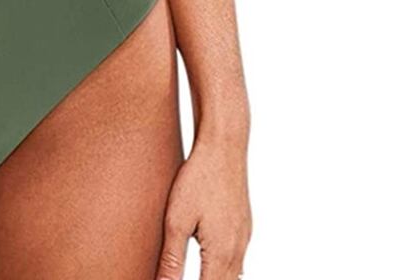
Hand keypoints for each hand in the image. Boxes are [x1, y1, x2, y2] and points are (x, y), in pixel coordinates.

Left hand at [156, 137, 251, 279]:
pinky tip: (212, 268)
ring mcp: (244, 239)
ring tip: (197, 275)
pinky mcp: (244, 228)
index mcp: (221, 254)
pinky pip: (237, 262)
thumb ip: (172, 258)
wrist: (224, 149)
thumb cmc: (198, 180)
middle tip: (178, 278)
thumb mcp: (177, 220)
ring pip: (233, 277)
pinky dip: (224, 271)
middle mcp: (238, 252)